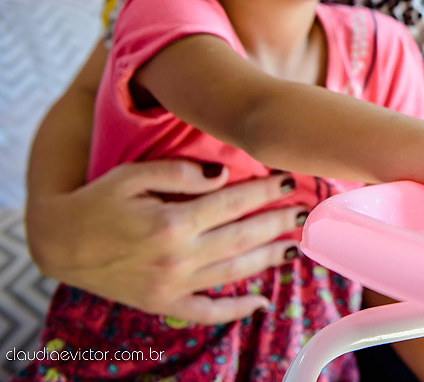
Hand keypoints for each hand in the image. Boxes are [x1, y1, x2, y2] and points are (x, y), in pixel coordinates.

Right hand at [25, 159, 302, 323]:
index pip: (233, 202)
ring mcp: (172, 285)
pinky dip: (236, 310)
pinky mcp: (163, 304)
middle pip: (243, 237)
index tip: (290, 179)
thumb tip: (224, 173)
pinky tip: (261, 302)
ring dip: (270, 259)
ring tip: (296, 246)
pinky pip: (207, 312)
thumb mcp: (134, 173)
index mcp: (172, 222)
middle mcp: (177, 257)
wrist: (58, 242)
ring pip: (234, 272)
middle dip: (278, 222)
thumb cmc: (99, 200)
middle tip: (306, 212)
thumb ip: (181, 170)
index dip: (265, 190)